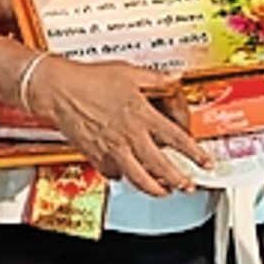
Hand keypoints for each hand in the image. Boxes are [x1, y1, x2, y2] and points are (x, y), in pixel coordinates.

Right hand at [26, 56, 209, 196]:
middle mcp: (130, 136)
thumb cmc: (89, 79)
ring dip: (155, 189)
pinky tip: (127, 175)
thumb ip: (156, 79)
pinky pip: (114, 174)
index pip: (177, 140)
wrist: (59, 89)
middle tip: (188, 186)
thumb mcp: (129, 72)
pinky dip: (122, 178)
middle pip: (161, 167)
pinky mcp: (96, 157)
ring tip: (163, 191)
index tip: (205, 163)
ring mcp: (112, 150)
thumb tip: (175, 78)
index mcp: (141, 115)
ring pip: (139, 179)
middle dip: (179, 180)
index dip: (195, 154)